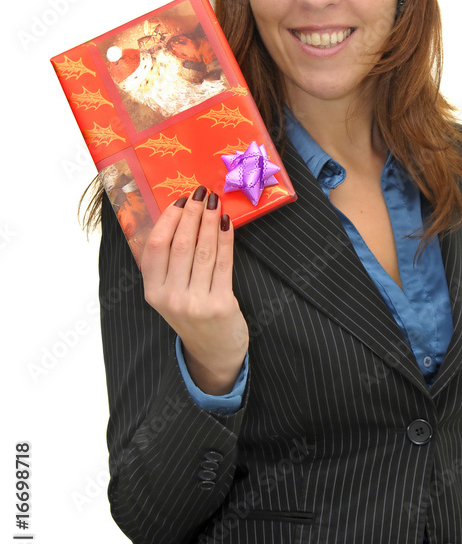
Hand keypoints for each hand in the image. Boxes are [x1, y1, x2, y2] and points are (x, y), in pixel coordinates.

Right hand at [141, 186, 247, 394]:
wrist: (214, 350)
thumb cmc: (192, 312)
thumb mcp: (170, 292)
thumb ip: (169, 263)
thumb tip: (180, 216)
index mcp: (152, 291)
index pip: (155, 247)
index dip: (168, 219)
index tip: (179, 200)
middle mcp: (170, 298)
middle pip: (180, 245)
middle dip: (192, 214)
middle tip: (200, 192)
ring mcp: (195, 303)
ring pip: (203, 251)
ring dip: (210, 221)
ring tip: (215, 201)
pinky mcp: (220, 305)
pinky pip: (224, 264)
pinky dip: (226, 240)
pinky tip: (227, 223)